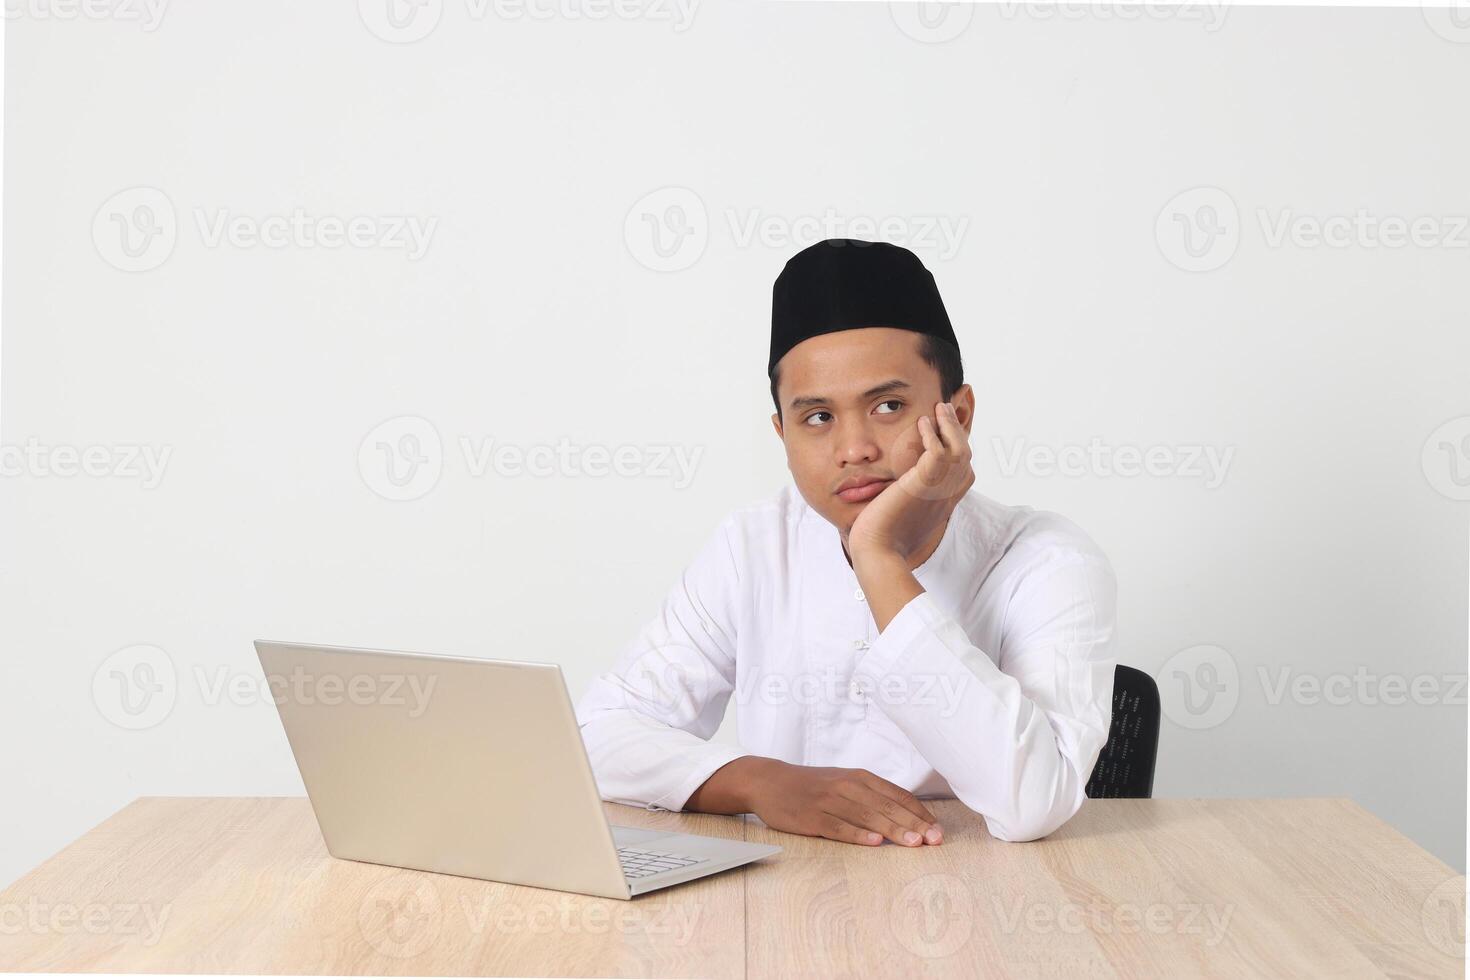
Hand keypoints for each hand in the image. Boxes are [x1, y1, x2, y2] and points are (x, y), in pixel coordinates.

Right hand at [691, 757, 942, 845]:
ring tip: (913, 844)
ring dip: (892, 830)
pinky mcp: (812, 817)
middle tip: (935, 840)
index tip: (937, 830)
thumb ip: (872, 796)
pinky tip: (874, 842)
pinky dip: (857, 834)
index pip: (898, 795)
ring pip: (867, 816)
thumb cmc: (813, 786)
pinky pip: (838, 827)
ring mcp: (829, 801)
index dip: (919, 813)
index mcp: (860, 777)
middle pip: (886, 806)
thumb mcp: (844, 782)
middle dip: (913, 824)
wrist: (769, 781)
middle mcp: (848, 786)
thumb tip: (907, 816)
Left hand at [848, 401, 973, 564]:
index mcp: (943, 505)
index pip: (964, 475)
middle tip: (946, 412)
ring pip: (958, 450)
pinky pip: (939, 451)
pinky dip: (933, 434)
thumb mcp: (901, 518)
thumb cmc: (882, 542)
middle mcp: (946, 497)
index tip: (948, 435)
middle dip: (958, 432)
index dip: (960, 453)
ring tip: (938, 407)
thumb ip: (905, 503)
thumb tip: (892, 496)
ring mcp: (938, 490)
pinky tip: (922, 422)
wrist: (877, 552)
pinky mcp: (924, 484)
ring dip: (948, 426)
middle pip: (965, 458)